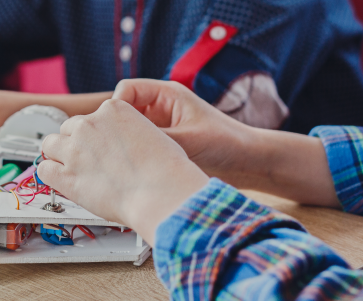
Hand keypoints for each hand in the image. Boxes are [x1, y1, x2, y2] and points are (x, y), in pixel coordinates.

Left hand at [38, 99, 208, 244]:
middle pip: (68, 128)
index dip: (93, 134)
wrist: (160, 191)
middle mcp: (89, 125)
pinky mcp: (66, 174)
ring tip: (71, 170)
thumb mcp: (151, 133)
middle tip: (87, 161)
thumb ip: (128, 132)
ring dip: (58, 156)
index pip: (90, 117)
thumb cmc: (165, 168)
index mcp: (112, 109)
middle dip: (75, 144)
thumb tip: (120, 144)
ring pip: (50, 145)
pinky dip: (51, 176)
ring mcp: (74, 149)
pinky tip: (63, 182)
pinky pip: (44, 170)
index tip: (99, 147)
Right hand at [111, 79, 255, 179]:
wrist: (249, 163)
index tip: (114, 129)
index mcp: (168, 94)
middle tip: (114, 148)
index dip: (116, 107)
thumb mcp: (187, 139)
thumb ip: (155, 138)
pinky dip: (135, 156)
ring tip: (126, 161)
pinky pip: (140, 146)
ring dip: (127, 144)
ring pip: (130, 131)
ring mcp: (161, 126)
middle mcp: (161, 108)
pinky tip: (135, 170)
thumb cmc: (226, 143)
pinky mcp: (164, 144)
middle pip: (124, 111)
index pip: (127, 90)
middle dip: (117, 128)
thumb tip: (122, 144)